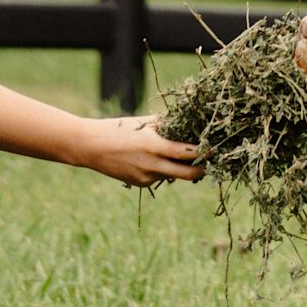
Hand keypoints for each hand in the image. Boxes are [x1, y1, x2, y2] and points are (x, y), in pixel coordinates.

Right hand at [79, 114, 204, 187]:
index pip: (187, 152)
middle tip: (211, 164)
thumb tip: (187, 122)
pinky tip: (154, 160)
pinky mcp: (140, 184)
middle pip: (188, 174)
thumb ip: (166, 125)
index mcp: (155, 146)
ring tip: (185, 158)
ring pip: (173, 175)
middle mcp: (153, 165)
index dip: (204, 152)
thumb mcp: (143, 123)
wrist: (91, 147)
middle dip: (202, 170)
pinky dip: (162, 170)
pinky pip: (158, 178)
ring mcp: (146, 177)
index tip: (215, 149)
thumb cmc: (118, 129)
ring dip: (180, 168)